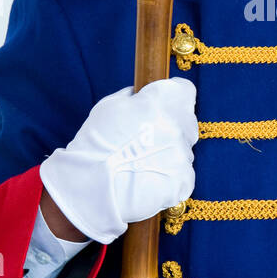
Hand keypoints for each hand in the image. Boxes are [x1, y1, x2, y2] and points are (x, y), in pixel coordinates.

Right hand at [39, 78, 197, 243]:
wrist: (90, 187)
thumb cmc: (95, 143)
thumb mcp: (110, 106)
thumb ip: (135, 98)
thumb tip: (144, 97)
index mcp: (163, 101)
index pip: (185, 90)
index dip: (172, 96)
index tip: (163, 104)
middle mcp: (179, 126)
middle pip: (185, 121)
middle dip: (171, 126)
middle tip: (147, 139)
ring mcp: (184, 155)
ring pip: (183, 149)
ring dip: (169, 153)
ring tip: (141, 164)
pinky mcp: (184, 181)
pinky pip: (182, 174)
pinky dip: (168, 176)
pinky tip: (147, 179)